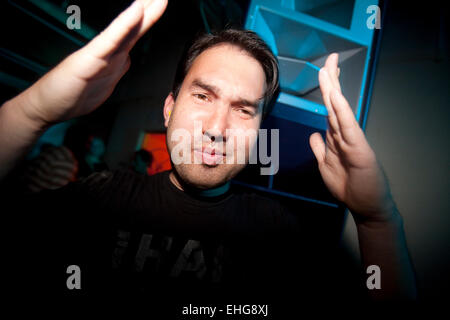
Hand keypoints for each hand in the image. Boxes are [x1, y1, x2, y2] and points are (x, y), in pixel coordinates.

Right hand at [19, 0, 167, 126]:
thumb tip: (127, 60)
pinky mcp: (89, 60)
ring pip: (127, 30)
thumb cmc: (71, 94)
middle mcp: (109, 53)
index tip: (162, 2)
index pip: (135, 34)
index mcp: (114, 57)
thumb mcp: (103, 83)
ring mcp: (100, 55)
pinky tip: (136, 10)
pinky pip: (111, 40)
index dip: (150, 18)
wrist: (46, 106)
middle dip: (150, 9)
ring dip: (143, 11)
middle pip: (135, 27)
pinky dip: (125, 24)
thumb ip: (116, 69)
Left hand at [309, 53, 395, 224]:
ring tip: (329, 70)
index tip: (324, 70)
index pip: (330, 108)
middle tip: (330, 59)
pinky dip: (342, 111)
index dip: (327, 89)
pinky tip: (336, 97)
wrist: (366, 205)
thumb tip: (313, 134)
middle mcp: (345, 134)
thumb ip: (320, 149)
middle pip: (335, 103)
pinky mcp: (359, 149)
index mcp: (337, 136)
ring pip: (340, 111)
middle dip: (331, 80)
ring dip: (333, 90)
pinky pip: (348, 127)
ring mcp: (353, 140)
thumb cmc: (349, 185)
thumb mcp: (326, 165)